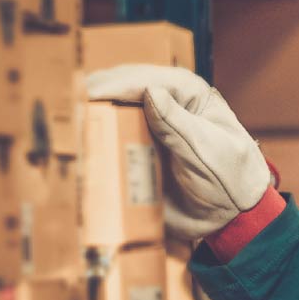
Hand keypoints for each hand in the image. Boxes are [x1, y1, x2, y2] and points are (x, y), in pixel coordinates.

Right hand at [85, 65, 271, 240]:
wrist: (232, 218)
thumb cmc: (232, 178)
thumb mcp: (208, 151)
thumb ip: (178, 125)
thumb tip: (150, 92)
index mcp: (189, 93)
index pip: (149, 81)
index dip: (119, 85)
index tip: (91, 93)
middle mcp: (165, 104)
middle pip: (124, 90)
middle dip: (98, 96)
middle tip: (70, 105)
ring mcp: (148, 127)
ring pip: (113, 112)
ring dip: (91, 115)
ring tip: (66, 121)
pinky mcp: (138, 151)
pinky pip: (112, 141)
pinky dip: (95, 141)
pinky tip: (76, 144)